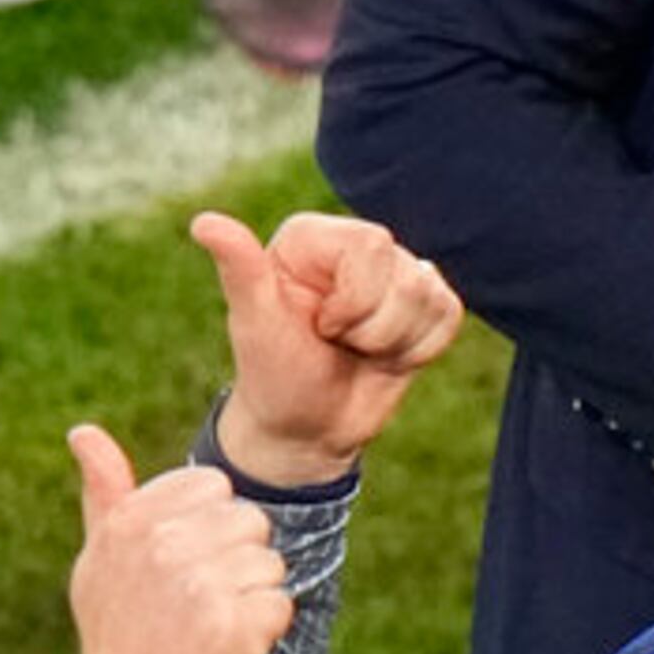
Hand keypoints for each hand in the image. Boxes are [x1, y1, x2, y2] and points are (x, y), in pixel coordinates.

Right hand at [65, 424, 293, 653]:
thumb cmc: (120, 634)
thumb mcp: (99, 560)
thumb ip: (104, 492)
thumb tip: (82, 431)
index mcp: (132, 521)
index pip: (214, 486)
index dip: (210, 527)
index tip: (182, 565)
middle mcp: (164, 545)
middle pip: (250, 521)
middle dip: (236, 562)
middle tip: (197, 606)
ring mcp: (201, 585)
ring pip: (270, 563)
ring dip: (251, 599)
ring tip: (210, 629)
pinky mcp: (236, 625)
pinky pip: (281, 605)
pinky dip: (264, 633)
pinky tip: (226, 651)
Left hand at [197, 210, 461, 486]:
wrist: (306, 430)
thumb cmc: (274, 376)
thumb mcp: (254, 324)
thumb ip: (239, 269)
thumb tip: (204, 223)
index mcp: (313, 237)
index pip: (373, 247)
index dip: (354, 303)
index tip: (320, 328)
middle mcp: (356, 244)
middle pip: (407, 275)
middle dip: (374, 330)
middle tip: (339, 344)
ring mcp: (393, 273)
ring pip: (431, 298)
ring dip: (395, 344)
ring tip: (359, 352)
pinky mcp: (423, 304)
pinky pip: (449, 316)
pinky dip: (419, 350)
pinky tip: (385, 358)